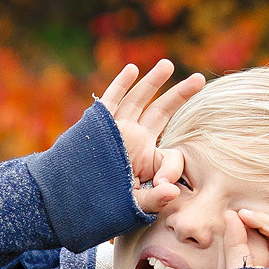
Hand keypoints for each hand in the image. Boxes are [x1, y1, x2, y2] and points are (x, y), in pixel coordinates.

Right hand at [97, 59, 204, 214]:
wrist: (70, 201)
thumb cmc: (105, 204)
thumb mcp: (135, 204)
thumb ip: (156, 199)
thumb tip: (174, 193)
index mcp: (147, 158)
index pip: (171, 153)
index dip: (172, 169)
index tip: (165, 186)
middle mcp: (135, 139)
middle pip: (161, 111)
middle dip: (179, 94)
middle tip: (199, 79)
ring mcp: (117, 130)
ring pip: (138, 100)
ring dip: (152, 82)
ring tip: (167, 65)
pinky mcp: (98, 126)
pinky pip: (111, 101)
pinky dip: (121, 85)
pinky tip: (133, 69)